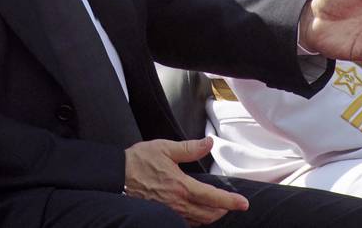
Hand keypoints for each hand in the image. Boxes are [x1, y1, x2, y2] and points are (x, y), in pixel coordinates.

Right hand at [124, 138, 247, 224]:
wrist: (117, 175)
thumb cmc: (139, 161)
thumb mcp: (164, 148)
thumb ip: (189, 148)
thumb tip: (208, 142)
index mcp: (181, 186)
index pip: (212, 197)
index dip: (230, 201)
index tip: (243, 203)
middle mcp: (178, 203)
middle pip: (209, 214)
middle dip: (222, 210)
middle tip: (230, 204)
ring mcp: (170, 212)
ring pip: (198, 221)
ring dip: (210, 216)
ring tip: (216, 208)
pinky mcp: (162, 216)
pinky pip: (185, 223)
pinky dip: (196, 220)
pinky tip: (196, 213)